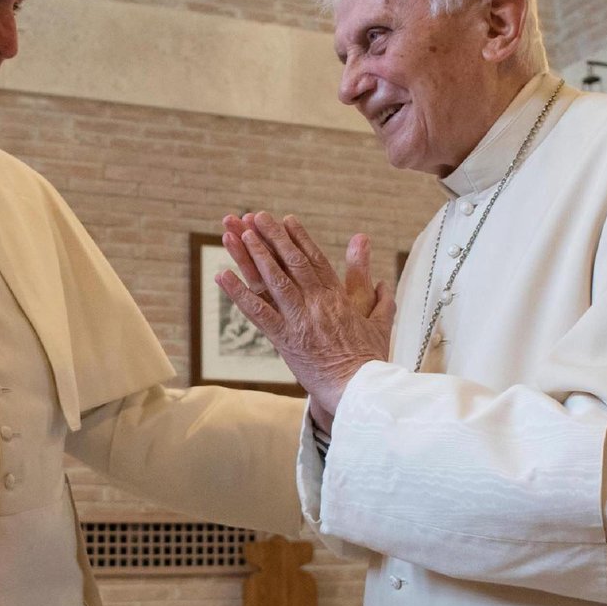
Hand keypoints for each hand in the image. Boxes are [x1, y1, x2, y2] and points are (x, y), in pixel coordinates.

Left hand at [215, 211, 395, 431]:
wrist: (361, 389)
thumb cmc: (371, 361)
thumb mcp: (379, 323)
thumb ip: (380, 299)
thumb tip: (384, 282)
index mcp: (337, 297)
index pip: (316, 259)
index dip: (299, 238)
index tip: (287, 220)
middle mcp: (316, 303)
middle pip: (291, 262)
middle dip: (273, 237)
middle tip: (257, 216)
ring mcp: (299, 320)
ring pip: (273, 280)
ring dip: (254, 254)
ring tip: (237, 233)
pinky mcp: (285, 340)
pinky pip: (258, 312)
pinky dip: (238, 293)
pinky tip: (222, 276)